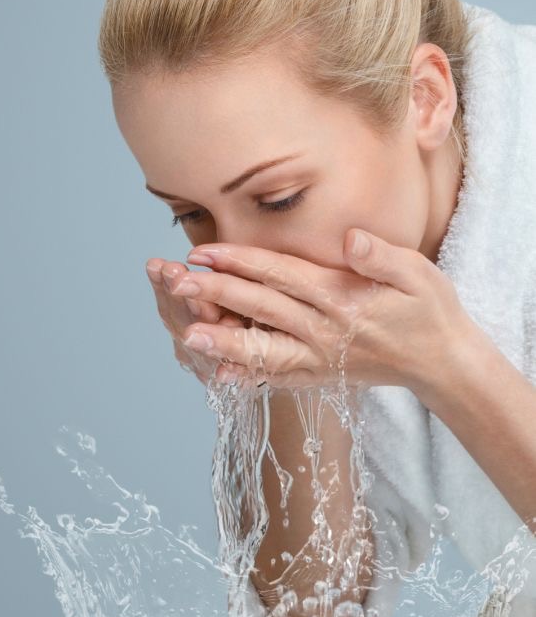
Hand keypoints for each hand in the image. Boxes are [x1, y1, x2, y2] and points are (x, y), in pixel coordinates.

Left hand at [166, 228, 472, 397]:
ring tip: (185, 336)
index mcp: (341, 299)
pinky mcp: (318, 377)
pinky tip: (220, 377)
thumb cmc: (430, 311)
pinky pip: (278, 378)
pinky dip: (249, 378)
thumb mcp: (419, 274)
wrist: (442, 364)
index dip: (239, 261)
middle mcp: (323, 332)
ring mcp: (319, 359)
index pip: (279, 275)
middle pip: (260, 308)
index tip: (204, 251)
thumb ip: (381, 257)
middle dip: (215, 295)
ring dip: (222, 342)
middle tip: (175, 283)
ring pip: (262, 349)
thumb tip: (350, 238)